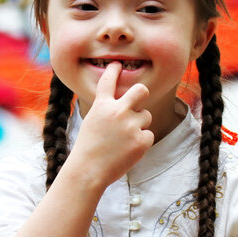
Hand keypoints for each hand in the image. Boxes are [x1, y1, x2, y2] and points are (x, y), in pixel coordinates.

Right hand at [68, 62, 153, 189]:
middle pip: (141, 90)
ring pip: (146, 115)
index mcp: (102, 105)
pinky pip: (148, 134)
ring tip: (124, 139)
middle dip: (142, 93)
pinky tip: (128, 150)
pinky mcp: (142, 140)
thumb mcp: (92, 122)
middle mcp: (117, 111)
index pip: (108, 81)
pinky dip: (141, 142)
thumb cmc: (88, 149)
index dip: (114, 70)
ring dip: (139, 124)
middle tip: (139, 100)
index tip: (117, 65)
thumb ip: (107, 110)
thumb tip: (125, 104)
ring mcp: (131, 125)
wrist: (88, 171)